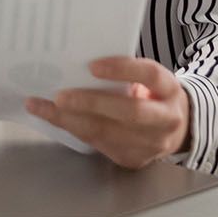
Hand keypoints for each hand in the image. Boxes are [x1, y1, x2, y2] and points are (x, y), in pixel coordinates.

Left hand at [24, 56, 191, 168]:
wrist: (177, 130)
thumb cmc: (151, 94)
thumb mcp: (146, 78)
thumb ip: (122, 70)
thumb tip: (75, 58)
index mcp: (169, 90)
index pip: (150, 76)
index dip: (123, 69)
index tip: (92, 66)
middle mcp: (166, 119)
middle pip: (130, 112)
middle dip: (91, 103)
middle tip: (60, 96)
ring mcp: (153, 144)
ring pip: (108, 133)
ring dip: (69, 120)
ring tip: (40, 106)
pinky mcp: (134, 158)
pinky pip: (99, 144)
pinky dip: (71, 129)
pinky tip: (51, 117)